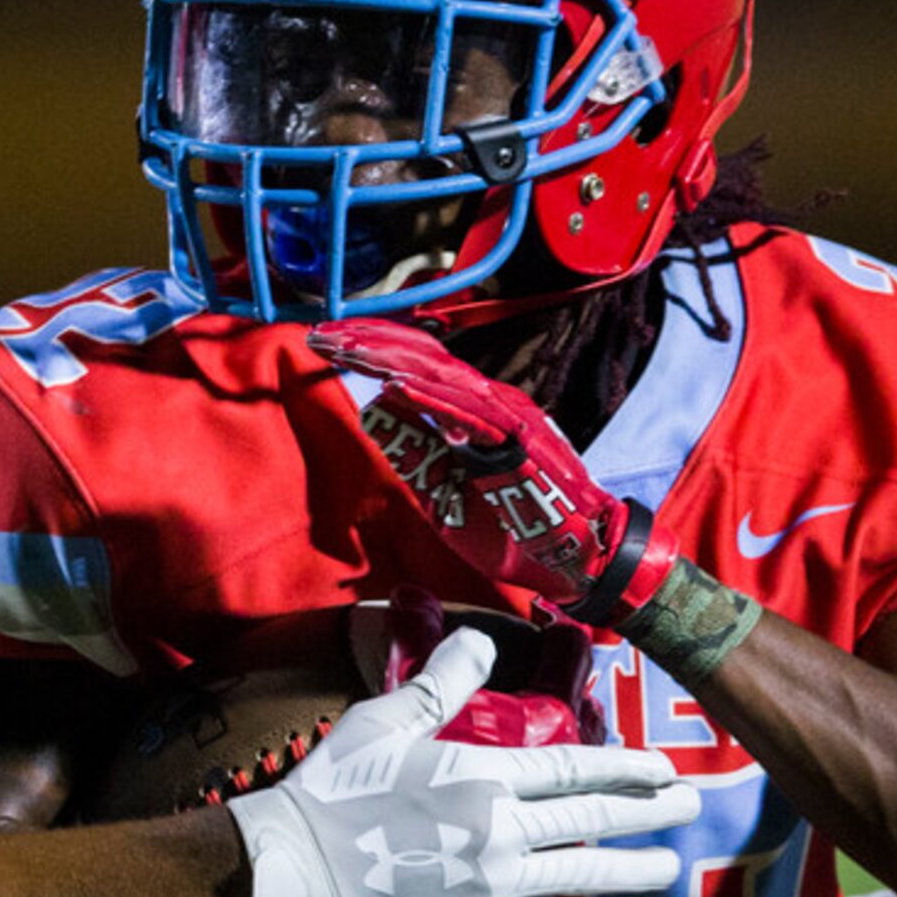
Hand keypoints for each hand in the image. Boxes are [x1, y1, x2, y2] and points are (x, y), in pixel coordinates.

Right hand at [229, 626, 694, 896]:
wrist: (292, 868)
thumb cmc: (331, 788)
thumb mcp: (382, 721)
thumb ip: (440, 682)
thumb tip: (482, 639)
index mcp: (480, 773)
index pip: (573, 766)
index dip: (625, 767)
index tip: (663, 768)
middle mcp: (499, 828)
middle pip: (591, 816)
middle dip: (646, 812)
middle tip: (688, 806)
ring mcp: (491, 883)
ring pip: (583, 873)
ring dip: (635, 869)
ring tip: (672, 865)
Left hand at [309, 319, 677, 626]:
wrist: (575, 562)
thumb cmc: (515, 530)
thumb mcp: (442, 492)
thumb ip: (412, 450)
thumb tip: (375, 405)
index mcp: (474, 411)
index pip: (417, 367)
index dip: (371, 350)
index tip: (326, 344)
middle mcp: (491, 402)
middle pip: (423, 358)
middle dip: (370, 341)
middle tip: (321, 334)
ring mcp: (508, 418)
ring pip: (442, 376)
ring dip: (391, 359)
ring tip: (345, 348)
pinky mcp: (519, 443)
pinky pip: (469, 414)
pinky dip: (431, 399)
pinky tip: (393, 386)